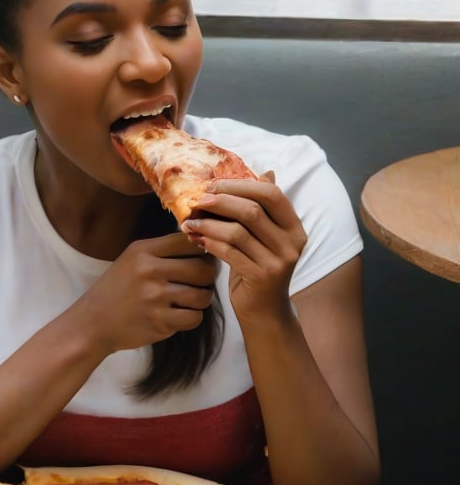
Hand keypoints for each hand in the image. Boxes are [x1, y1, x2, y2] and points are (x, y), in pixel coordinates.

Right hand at [72, 232, 215, 354]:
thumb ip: (162, 250)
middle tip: (202, 280)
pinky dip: (192, 317)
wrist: (94, 322)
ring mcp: (155, 298)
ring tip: (192, 298)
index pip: (188, 242)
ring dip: (202, 298)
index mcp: (143, 250)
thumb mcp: (132, 258)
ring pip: (203, 295)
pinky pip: (194, 317)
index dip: (202, 250)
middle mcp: (150, 271)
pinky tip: (181, 314)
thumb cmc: (117, 288)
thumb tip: (202, 244)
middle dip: (208, 276)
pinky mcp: (160, 322)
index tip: (202, 257)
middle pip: (202, 269)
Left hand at [183, 173, 305, 321]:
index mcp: (293, 227)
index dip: (241, 185)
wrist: (264, 311)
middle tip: (197, 200)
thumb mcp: (264, 236)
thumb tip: (265, 172)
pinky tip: (195, 238)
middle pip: (252, 210)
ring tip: (189, 221)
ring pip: (237, 231)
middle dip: (220, 201)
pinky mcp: (261, 277)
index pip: (272, 194)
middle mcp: (291, 243)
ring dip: (209, 223)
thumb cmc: (258, 267)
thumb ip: (263, 207)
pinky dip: (209, 242)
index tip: (214, 185)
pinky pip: (229, 252)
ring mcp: (278, 261)